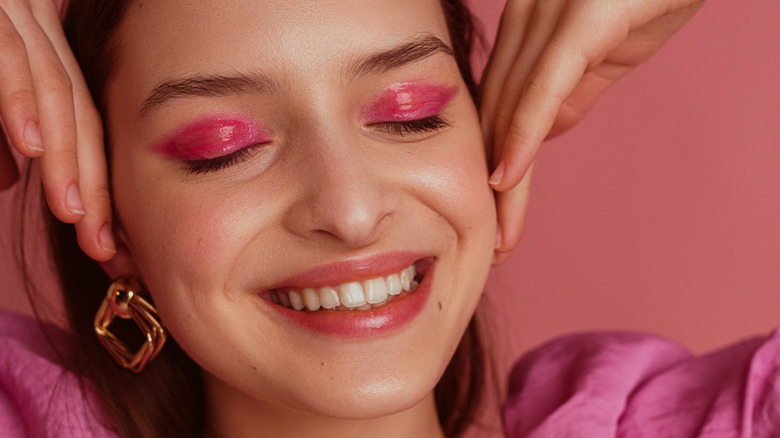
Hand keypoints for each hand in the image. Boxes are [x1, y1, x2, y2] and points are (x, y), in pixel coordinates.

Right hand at [0, 0, 113, 260]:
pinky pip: (4, 54)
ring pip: (53, 90)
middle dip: (96, 186)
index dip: (99, 183)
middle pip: (81, 115)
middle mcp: (38, 31)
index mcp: (43, 49)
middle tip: (106, 246)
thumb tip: (15, 179)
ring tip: (75, 213)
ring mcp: (12, 13)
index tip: (107, 240)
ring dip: (66, 157)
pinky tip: (32, 147)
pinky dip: (18, 102)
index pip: (83, 124)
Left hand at [480, 0, 703, 264]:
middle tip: (491, 241)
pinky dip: (522, 136)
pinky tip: (507, 179)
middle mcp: (524, 20)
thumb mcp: (606, 55)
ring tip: (500, 233)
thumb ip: (570, 93)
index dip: (494, 163)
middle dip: (493, 183)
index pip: (499, 107)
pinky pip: (543, 87)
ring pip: (512, 108)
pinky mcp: (578, 19)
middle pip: (497, 114)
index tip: (493, 216)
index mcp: (525, 30)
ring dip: (504, 177)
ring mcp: (546, 15)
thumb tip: (542, 136)